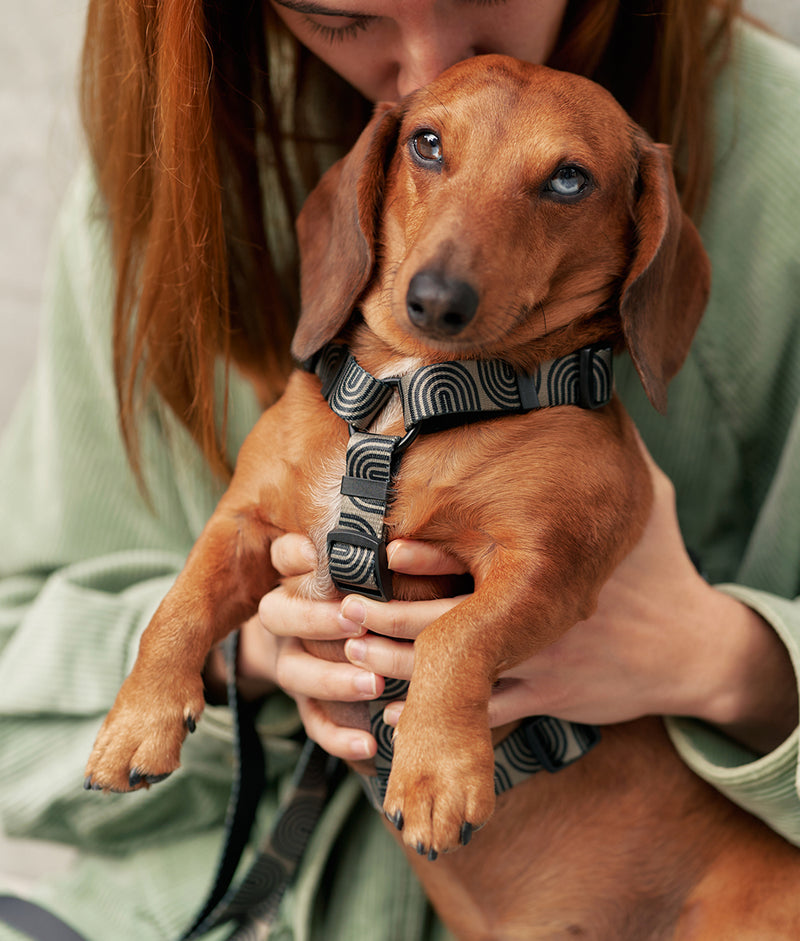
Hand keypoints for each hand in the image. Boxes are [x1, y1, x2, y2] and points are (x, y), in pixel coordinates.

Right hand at [256, 535, 466, 760]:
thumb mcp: (382, 568)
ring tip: (375, 684)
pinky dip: (339, 737)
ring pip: (294, 672)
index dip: (294, 555)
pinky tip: (369, 747)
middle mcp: (288, 615)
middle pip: (278, 614)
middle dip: (316, 619)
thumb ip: (383, 558)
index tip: (316, 555)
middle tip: (356, 621)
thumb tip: (404, 545)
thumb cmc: (383, 587)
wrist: (351, 637)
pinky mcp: (308, 701)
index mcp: (301, 574)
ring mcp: (293, 660)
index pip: (283, 556)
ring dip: (333, 679)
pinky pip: (315, 722)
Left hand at [351, 442, 797, 755]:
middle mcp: (544, 618)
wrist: (697, 649)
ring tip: (350, 650)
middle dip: (390, 616)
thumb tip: (591, 387)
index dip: (425, 555)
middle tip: (340, 607)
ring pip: (457, 675)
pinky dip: (435, 714)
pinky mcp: (549, 699)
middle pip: (450, 623)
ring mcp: (544, 664)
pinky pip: (479, 714)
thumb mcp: (647, 497)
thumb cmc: (664, 568)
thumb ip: (615, 449)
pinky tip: (390, 711)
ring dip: (398, 665)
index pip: (478, 561)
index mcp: (557, 566)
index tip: (380, 548)